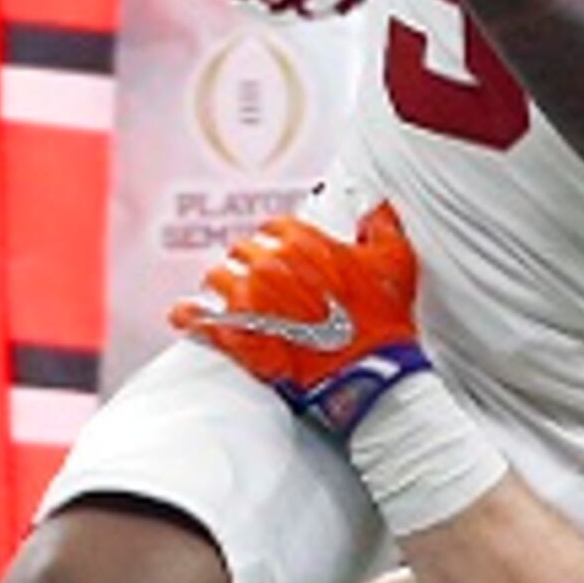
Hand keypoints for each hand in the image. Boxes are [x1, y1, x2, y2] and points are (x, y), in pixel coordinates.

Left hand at [171, 202, 432, 437]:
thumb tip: (377, 209)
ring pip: (217, 279)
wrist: (369, 373)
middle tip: (259, 281)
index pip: (275, 227)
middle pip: (242, 251)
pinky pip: (198, 319)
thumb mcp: (397, 264)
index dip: (278, 240)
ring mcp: (250, 300)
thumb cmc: (383, 320)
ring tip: (230, 299)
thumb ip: (383, 227)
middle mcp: (271, 264)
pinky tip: (186, 317)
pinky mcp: (238, 335)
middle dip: (250, 263)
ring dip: (222, 287)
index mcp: (304, 242)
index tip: (280, 252)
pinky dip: (189, 317)